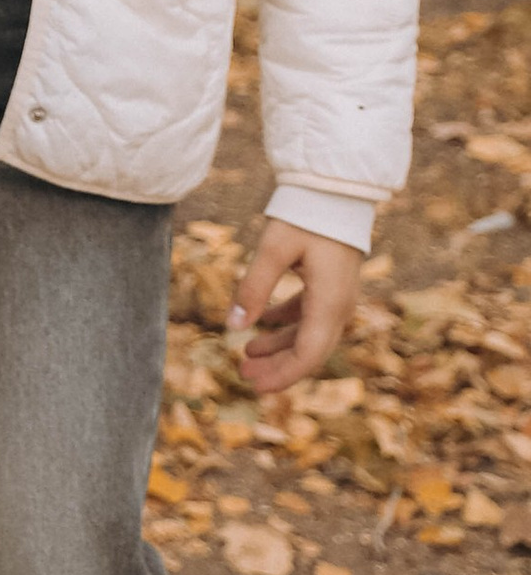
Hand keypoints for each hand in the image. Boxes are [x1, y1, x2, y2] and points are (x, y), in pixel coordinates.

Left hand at [231, 217, 363, 395]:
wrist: (336, 189)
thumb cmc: (306, 215)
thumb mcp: (274, 249)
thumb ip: (253, 287)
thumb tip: (234, 326)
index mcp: (330, 305)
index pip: (308, 356)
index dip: (282, 375)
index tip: (254, 385)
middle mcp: (340, 307)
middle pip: (309, 352)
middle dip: (277, 367)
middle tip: (243, 374)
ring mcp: (338, 297)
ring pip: (308, 335)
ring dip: (279, 346)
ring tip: (247, 353)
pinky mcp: (331, 285)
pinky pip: (309, 316)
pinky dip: (285, 323)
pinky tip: (262, 324)